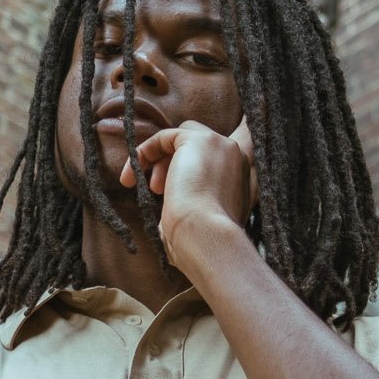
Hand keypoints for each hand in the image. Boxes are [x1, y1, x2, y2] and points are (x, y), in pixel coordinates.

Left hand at [118, 119, 256, 267]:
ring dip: (160, 160)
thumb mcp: (204, 226)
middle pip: (199, 148)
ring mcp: (221, 146)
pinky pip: (166, 136)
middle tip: (158, 190)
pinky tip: (133, 174)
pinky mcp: (199, 138)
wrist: (207, 235)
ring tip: (151, 189)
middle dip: (174, 165)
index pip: (219, 165)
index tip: (172, 189)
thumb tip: (169, 223)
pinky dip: (146, 151)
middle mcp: (239, 159)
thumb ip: (196, 211)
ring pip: (182, 139)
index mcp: (246, 182)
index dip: (193, 174)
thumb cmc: (203, 242)